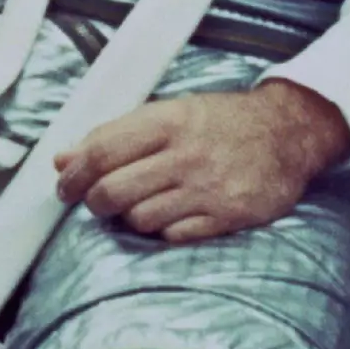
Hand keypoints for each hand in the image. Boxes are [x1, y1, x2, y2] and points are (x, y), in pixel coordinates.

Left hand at [52, 81, 349, 243]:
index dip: (74, 173)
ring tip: (139, 204)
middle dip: (94, 201)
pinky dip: (163, 230)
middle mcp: (184, 155)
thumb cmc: (220, 121)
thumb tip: (62, 159)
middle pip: (113, 191)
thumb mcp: (169, 112)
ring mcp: (206, 188)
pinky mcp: (227, 217)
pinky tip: (170, 215)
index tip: (64, 185)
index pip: (101, 151)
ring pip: (138, 218)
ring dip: (129, 216)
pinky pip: (173, 236)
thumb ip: (115, 134)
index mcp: (166, 121)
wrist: (287, 133)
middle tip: (95, 201)